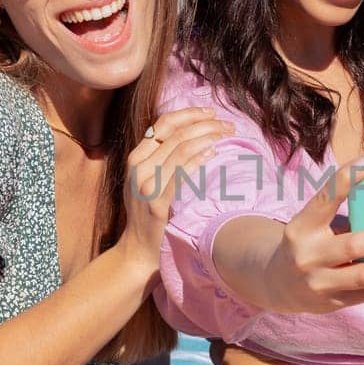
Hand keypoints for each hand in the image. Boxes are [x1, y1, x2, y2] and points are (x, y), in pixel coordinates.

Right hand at [118, 108, 232, 287]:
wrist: (137, 251)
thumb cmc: (148, 216)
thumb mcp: (146, 182)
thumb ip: (160, 160)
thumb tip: (189, 135)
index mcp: (136, 158)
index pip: (163, 123)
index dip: (189, 114)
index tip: (211, 113)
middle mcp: (138, 167)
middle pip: (175, 132)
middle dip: (205, 123)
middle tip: (227, 123)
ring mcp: (146, 184)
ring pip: (181, 147)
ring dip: (208, 136)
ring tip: (227, 134)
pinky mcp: (157, 201)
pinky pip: (182, 172)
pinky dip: (199, 158)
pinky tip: (213, 153)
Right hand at [264, 162, 363, 312]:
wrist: (278, 284)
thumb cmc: (308, 243)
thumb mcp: (311, 225)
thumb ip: (342, 215)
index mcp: (301, 228)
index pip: (323, 200)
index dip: (345, 180)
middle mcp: (308, 257)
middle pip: (354, 245)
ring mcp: (322, 284)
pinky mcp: (337, 303)